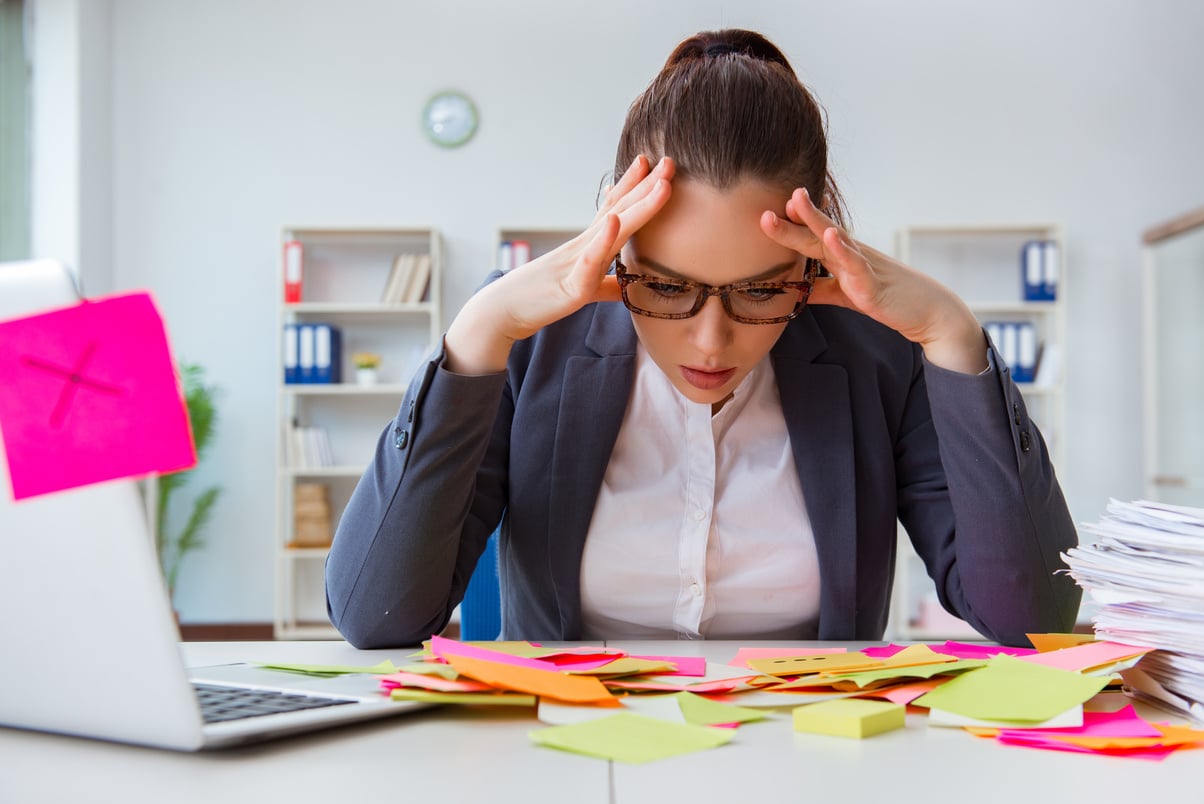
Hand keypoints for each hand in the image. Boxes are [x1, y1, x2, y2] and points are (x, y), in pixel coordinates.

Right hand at [444, 156, 674, 374]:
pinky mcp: (572, 286)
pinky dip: (603, 241)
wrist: (503, 312)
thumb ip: (607, 285)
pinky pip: (589, 261)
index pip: (614, 210)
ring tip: (661, 183)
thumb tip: (626, 286)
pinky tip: (613, 221)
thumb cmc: (540, 298)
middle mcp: (584, 246)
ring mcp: (578, 262)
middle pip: (621, 210)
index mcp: (589, 246)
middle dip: (648, 186)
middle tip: (671, 160)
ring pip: (614, 230)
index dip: (634, 187)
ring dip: (639, 204)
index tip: (653, 165)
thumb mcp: (582, 289)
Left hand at [761, 188, 987, 373]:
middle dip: (793, 218)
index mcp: (844, 257)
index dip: (794, 224)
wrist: (929, 313)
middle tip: (766, 206)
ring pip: (834, 240)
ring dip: (814, 221)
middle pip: (818, 233)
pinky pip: (857, 264)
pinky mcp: (874, 284)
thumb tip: (796, 288)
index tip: (770, 211)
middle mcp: (852, 254)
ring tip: (795, 201)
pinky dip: (843, 249)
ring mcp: (864, 266)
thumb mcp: (848, 294)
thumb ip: (822, 289)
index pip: (814, 236)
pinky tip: (831, 235)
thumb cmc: (890, 299)